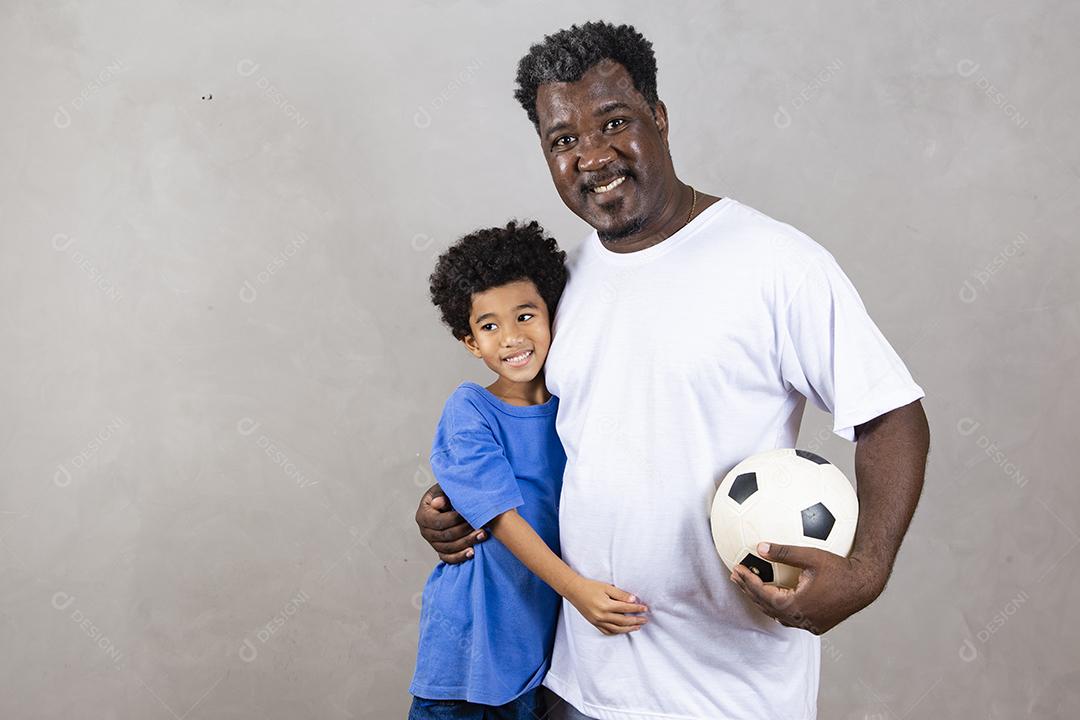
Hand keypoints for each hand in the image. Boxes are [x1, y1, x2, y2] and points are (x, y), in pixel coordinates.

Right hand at [415, 484, 485, 563]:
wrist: (450, 501)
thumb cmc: (448, 494)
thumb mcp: (443, 489)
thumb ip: (441, 494)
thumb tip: (438, 502)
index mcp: (423, 515)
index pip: (439, 521)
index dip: (455, 519)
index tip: (470, 515)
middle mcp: (425, 531)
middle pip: (445, 536)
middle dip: (465, 532)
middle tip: (481, 526)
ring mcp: (432, 542)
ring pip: (448, 548)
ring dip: (466, 543)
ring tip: (482, 536)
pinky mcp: (440, 550)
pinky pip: (448, 558)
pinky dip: (460, 557)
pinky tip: (472, 552)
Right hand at [564, 577, 649, 635]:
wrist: (574, 591)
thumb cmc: (590, 586)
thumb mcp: (607, 587)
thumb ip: (621, 594)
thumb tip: (634, 600)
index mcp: (606, 605)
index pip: (626, 608)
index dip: (637, 608)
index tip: (645, 608)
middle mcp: (602, 616)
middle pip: (624, 621)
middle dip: (636, 620)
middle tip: (645, 619)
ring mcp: (598, 621)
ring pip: (617, 629)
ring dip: (629, 628)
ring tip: (637, 626)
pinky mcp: (594, 623)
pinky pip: (607, 631)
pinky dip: (617, 632)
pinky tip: (623, 630)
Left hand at [729, 542, 885, 634]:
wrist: (865, 584)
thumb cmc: (839, 567)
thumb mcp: (811, 556)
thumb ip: (784, 552)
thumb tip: (759, 546)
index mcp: (795, 605)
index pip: (762, 594)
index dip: (747, 581)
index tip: (736, 568)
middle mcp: (799, 619)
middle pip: (766, 606)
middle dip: (749, 590)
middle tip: (736, 576)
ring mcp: (809, 624)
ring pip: (778, 615)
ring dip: (762, 600)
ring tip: (750, 585)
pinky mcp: (817, 625)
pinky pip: (791, 617)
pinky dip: (778, 606)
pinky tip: (775, 595)